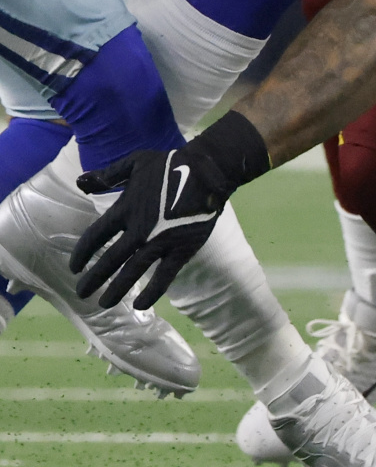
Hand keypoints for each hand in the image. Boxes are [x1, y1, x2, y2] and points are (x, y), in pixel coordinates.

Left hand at [71, 144, 231, 308]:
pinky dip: (153, 291)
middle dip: (94, 279)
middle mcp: (139, 230)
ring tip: (104, 303)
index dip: (82, 253)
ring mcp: (160, 241)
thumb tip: (80, 182)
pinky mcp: (182, 249)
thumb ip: (108, 175)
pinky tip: (142, 304)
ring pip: (133, 272)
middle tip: (81, 293)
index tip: (75, 267)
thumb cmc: (171, 165)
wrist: (209, 171)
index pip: (95, 236)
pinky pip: (164, 276)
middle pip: (110, 260)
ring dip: (117, 290)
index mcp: (126, 209)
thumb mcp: (136, 162)